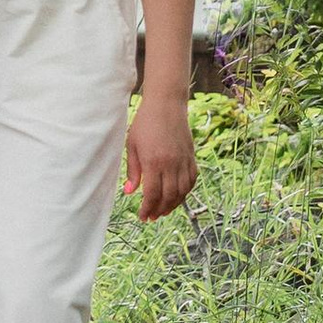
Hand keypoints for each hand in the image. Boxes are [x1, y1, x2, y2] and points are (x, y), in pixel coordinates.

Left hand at [124, 96, 196, 221]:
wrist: (166, 105)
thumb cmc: (144, 123)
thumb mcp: (132, 145)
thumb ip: (133, 171)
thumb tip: (130, 193)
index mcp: (154, 162)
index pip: (153, 194)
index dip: (148, 208)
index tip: (142, 216)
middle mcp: (171, 164)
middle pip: (168, 197)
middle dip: (159, 210)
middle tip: (151, 216)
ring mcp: (184, 161)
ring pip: (182, 192)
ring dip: (173, 205)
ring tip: (163, 210)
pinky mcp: (192, 157)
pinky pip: (192, 181)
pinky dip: (185, 192)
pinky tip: (177, 196)